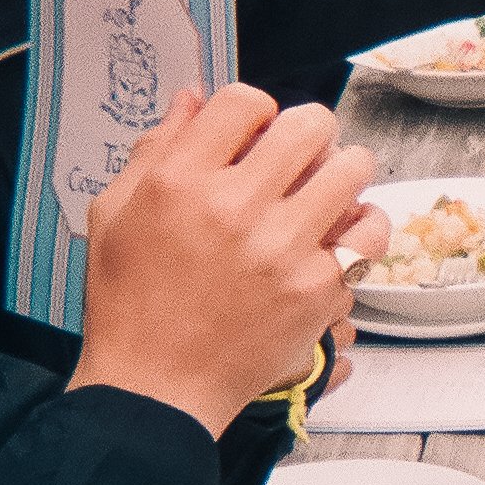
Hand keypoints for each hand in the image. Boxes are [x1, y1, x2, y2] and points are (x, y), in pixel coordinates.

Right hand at [68, 86, 385, 440]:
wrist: (155, 388)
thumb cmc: (130, 304)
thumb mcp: (115, 214)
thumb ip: (156, 148)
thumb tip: (193, 96)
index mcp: (179, 181)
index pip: (245, 101)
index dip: (255, 112)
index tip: (254, 136)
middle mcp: (234, 207)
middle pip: (308, 124)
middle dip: (307, 134)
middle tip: (300, 157)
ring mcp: (282, 249)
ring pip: (352, 168)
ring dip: (343, 171)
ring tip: (328, 190)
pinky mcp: (316, 289)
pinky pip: (369, 232)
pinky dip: (363, 226)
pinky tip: (342, 232)